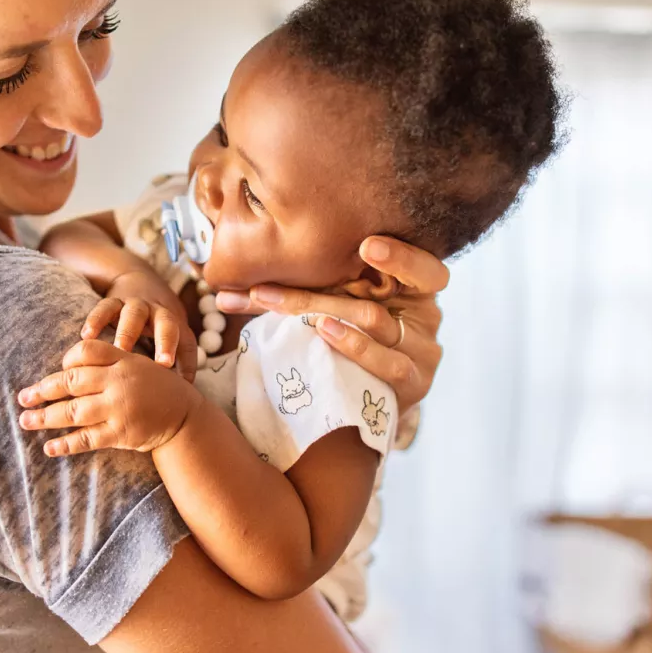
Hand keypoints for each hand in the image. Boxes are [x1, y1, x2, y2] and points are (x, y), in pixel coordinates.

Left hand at [18, 340, 204, 456]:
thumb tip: (66, 366)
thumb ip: (107, 360)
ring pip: (73, 411)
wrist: (185, 417)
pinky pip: (86, 439)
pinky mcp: (121, 433)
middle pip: (72, 381)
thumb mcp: (137, 364)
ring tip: (25, 421)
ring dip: (45, 417)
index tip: (57, 371)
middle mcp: (119, 381)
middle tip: (22, 398)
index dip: (66, 360)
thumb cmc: (156, 388)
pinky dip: (65, 444)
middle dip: (43, 390)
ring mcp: (119, 408)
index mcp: (123, 359)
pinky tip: (49, 447)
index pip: (85, 351)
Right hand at [82, 269, 197, 380]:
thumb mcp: (173, 336)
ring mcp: (135, 305)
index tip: (184, 380)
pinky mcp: (113, 301)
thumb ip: (180, 363)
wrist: (139, 280)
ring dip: (127, 333)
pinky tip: (86, 336)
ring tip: (119, 351)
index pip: (185, 341)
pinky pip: (104, 307)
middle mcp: (158, 312)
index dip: (187, 359)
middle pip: (166, 324)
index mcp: (174, 324)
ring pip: (134, 315)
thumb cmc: (157, 323)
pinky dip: (96, 320)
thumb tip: (183, 395)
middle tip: (161, 364)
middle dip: (165, 342)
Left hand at [214, 237, 446, 410]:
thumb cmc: (356, 342)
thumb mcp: (341, 308)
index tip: (365, 246)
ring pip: (372, 321)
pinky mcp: (413, 385)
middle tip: (263, 290)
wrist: (369, 407)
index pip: (425, 269)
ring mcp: (421, 353)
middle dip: (314, 291)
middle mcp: (425, 318)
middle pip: (374, 296)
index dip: (401, 257)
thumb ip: (305, 292)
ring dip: (321, 311)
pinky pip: (385, 363)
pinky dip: (353, 345)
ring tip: (284, 308)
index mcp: (414, 289)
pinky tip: (325, 332)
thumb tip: (226, 288)